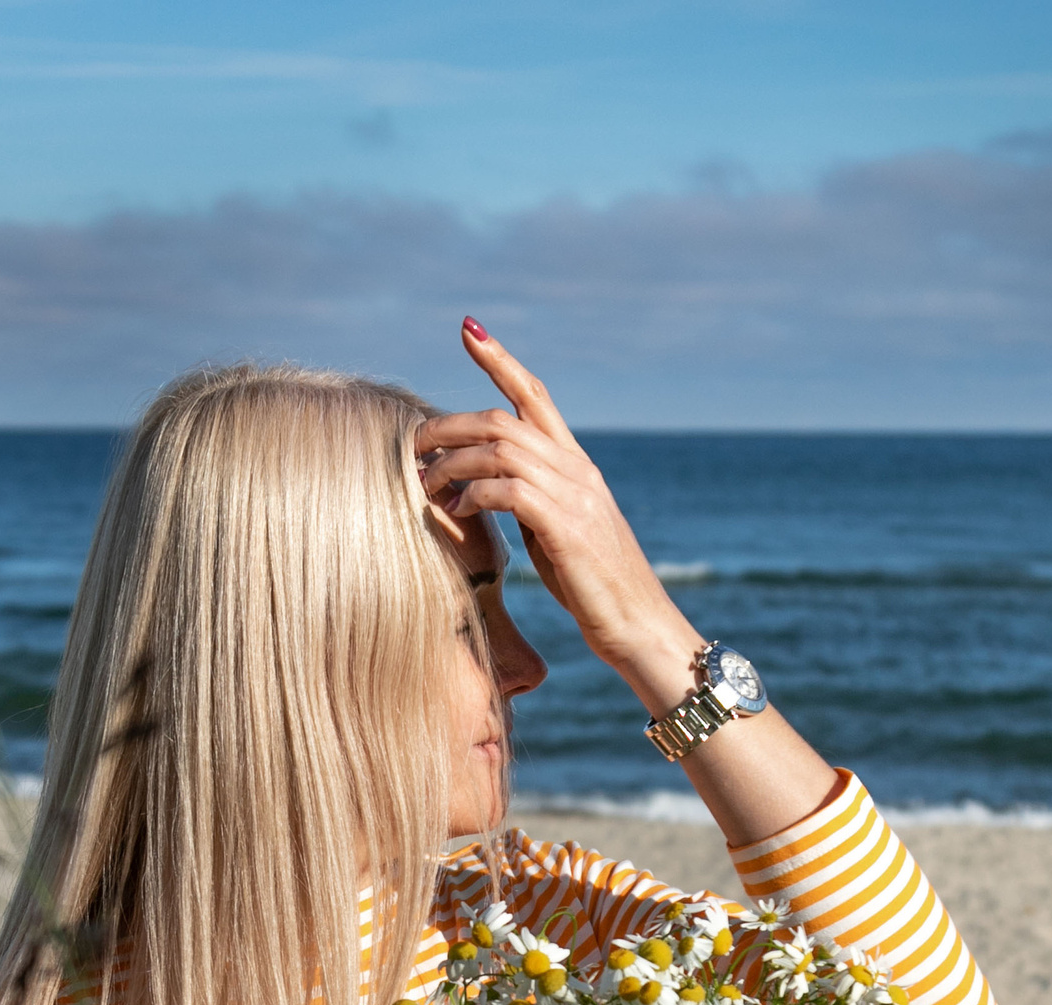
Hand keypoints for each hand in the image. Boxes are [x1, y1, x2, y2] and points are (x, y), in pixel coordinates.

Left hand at [414, 319, 701, 695]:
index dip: (502, 361)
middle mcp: (577, 469)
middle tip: (411, 440)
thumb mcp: (556, 534)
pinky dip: (475, 495)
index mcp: (576, 465)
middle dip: (449, 424)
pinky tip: (455, 512)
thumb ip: (528, 503)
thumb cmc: (594, 589)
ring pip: (501, 449)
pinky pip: (510, 491)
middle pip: (504, 419)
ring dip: (453, 462)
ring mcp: (575, 496)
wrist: (640, 627)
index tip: (470, 331)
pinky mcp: (568, 527)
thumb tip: (485, 491)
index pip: (536, 396)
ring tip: (423, 483)